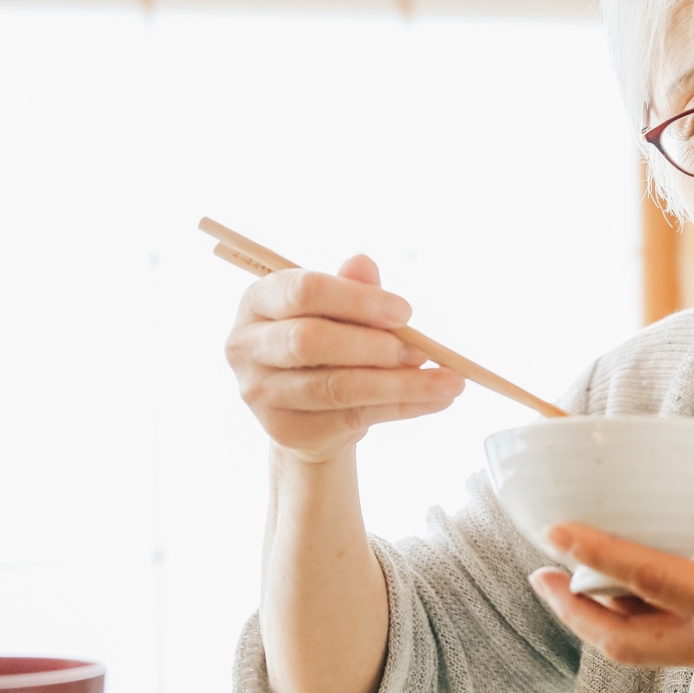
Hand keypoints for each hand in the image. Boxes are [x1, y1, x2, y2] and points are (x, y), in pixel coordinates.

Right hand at [226, 255, 465, 464]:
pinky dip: (402, 408)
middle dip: (373, 346)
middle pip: (309, 341)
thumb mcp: (338, 311)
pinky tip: (436, 400)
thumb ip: (352, 288)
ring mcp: (260, 392)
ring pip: (335, 387)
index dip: (357, 300)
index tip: (406, 312)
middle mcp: (247, 345)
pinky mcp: (284, 430)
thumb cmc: (326, 343)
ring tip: (446, 382)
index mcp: (257, 300)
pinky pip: (352, 417)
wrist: (308, 409)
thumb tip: (364, 263)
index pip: (303, 292)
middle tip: (421, 351)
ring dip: (399, 384)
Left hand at [528, 413, 693, 692]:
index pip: (651, 581)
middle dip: (573, 608)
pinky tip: (626, 592)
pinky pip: (661, 647)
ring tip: (565, 581)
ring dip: (595, 618)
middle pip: (620, 639)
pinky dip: (630, 620)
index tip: (555, 532)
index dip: (598, 553)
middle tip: (540, 571)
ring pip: (635, 649)